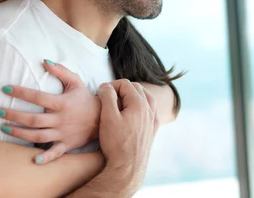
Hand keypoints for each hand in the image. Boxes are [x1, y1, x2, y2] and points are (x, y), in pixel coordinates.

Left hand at [0, 61, 99, 163]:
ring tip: (4, 128)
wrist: (102, 117)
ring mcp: (63, 134)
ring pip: (38, 136)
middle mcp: (61, 119)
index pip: (38, 97)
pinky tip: (33, 160)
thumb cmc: (84, 98)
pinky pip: (55, 153)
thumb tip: (44, 61)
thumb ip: (60, 71)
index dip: (21, 93)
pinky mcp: (66, 145)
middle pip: (33, 119)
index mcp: (62, 103)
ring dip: (19, 134)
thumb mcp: (75, 81)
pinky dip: (45, 158)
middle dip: (14, 115)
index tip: (5, 89)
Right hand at [96, 79, 158, 194]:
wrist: (127, 169)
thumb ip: (107, 97)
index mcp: (139, 103)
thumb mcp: (107, 117)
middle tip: (109, 98)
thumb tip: (106, 86)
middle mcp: (149, 109)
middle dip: (122, 89)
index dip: (111, 86)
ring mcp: (153, 120)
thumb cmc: (116, 143)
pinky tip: (134, 113)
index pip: (125, 84)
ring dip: (133, 96)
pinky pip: (150, 111)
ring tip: (121, 103)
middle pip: (136, 88)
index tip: (101, 95)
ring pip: (146, 98)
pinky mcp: (152, 130)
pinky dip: (142, 106)